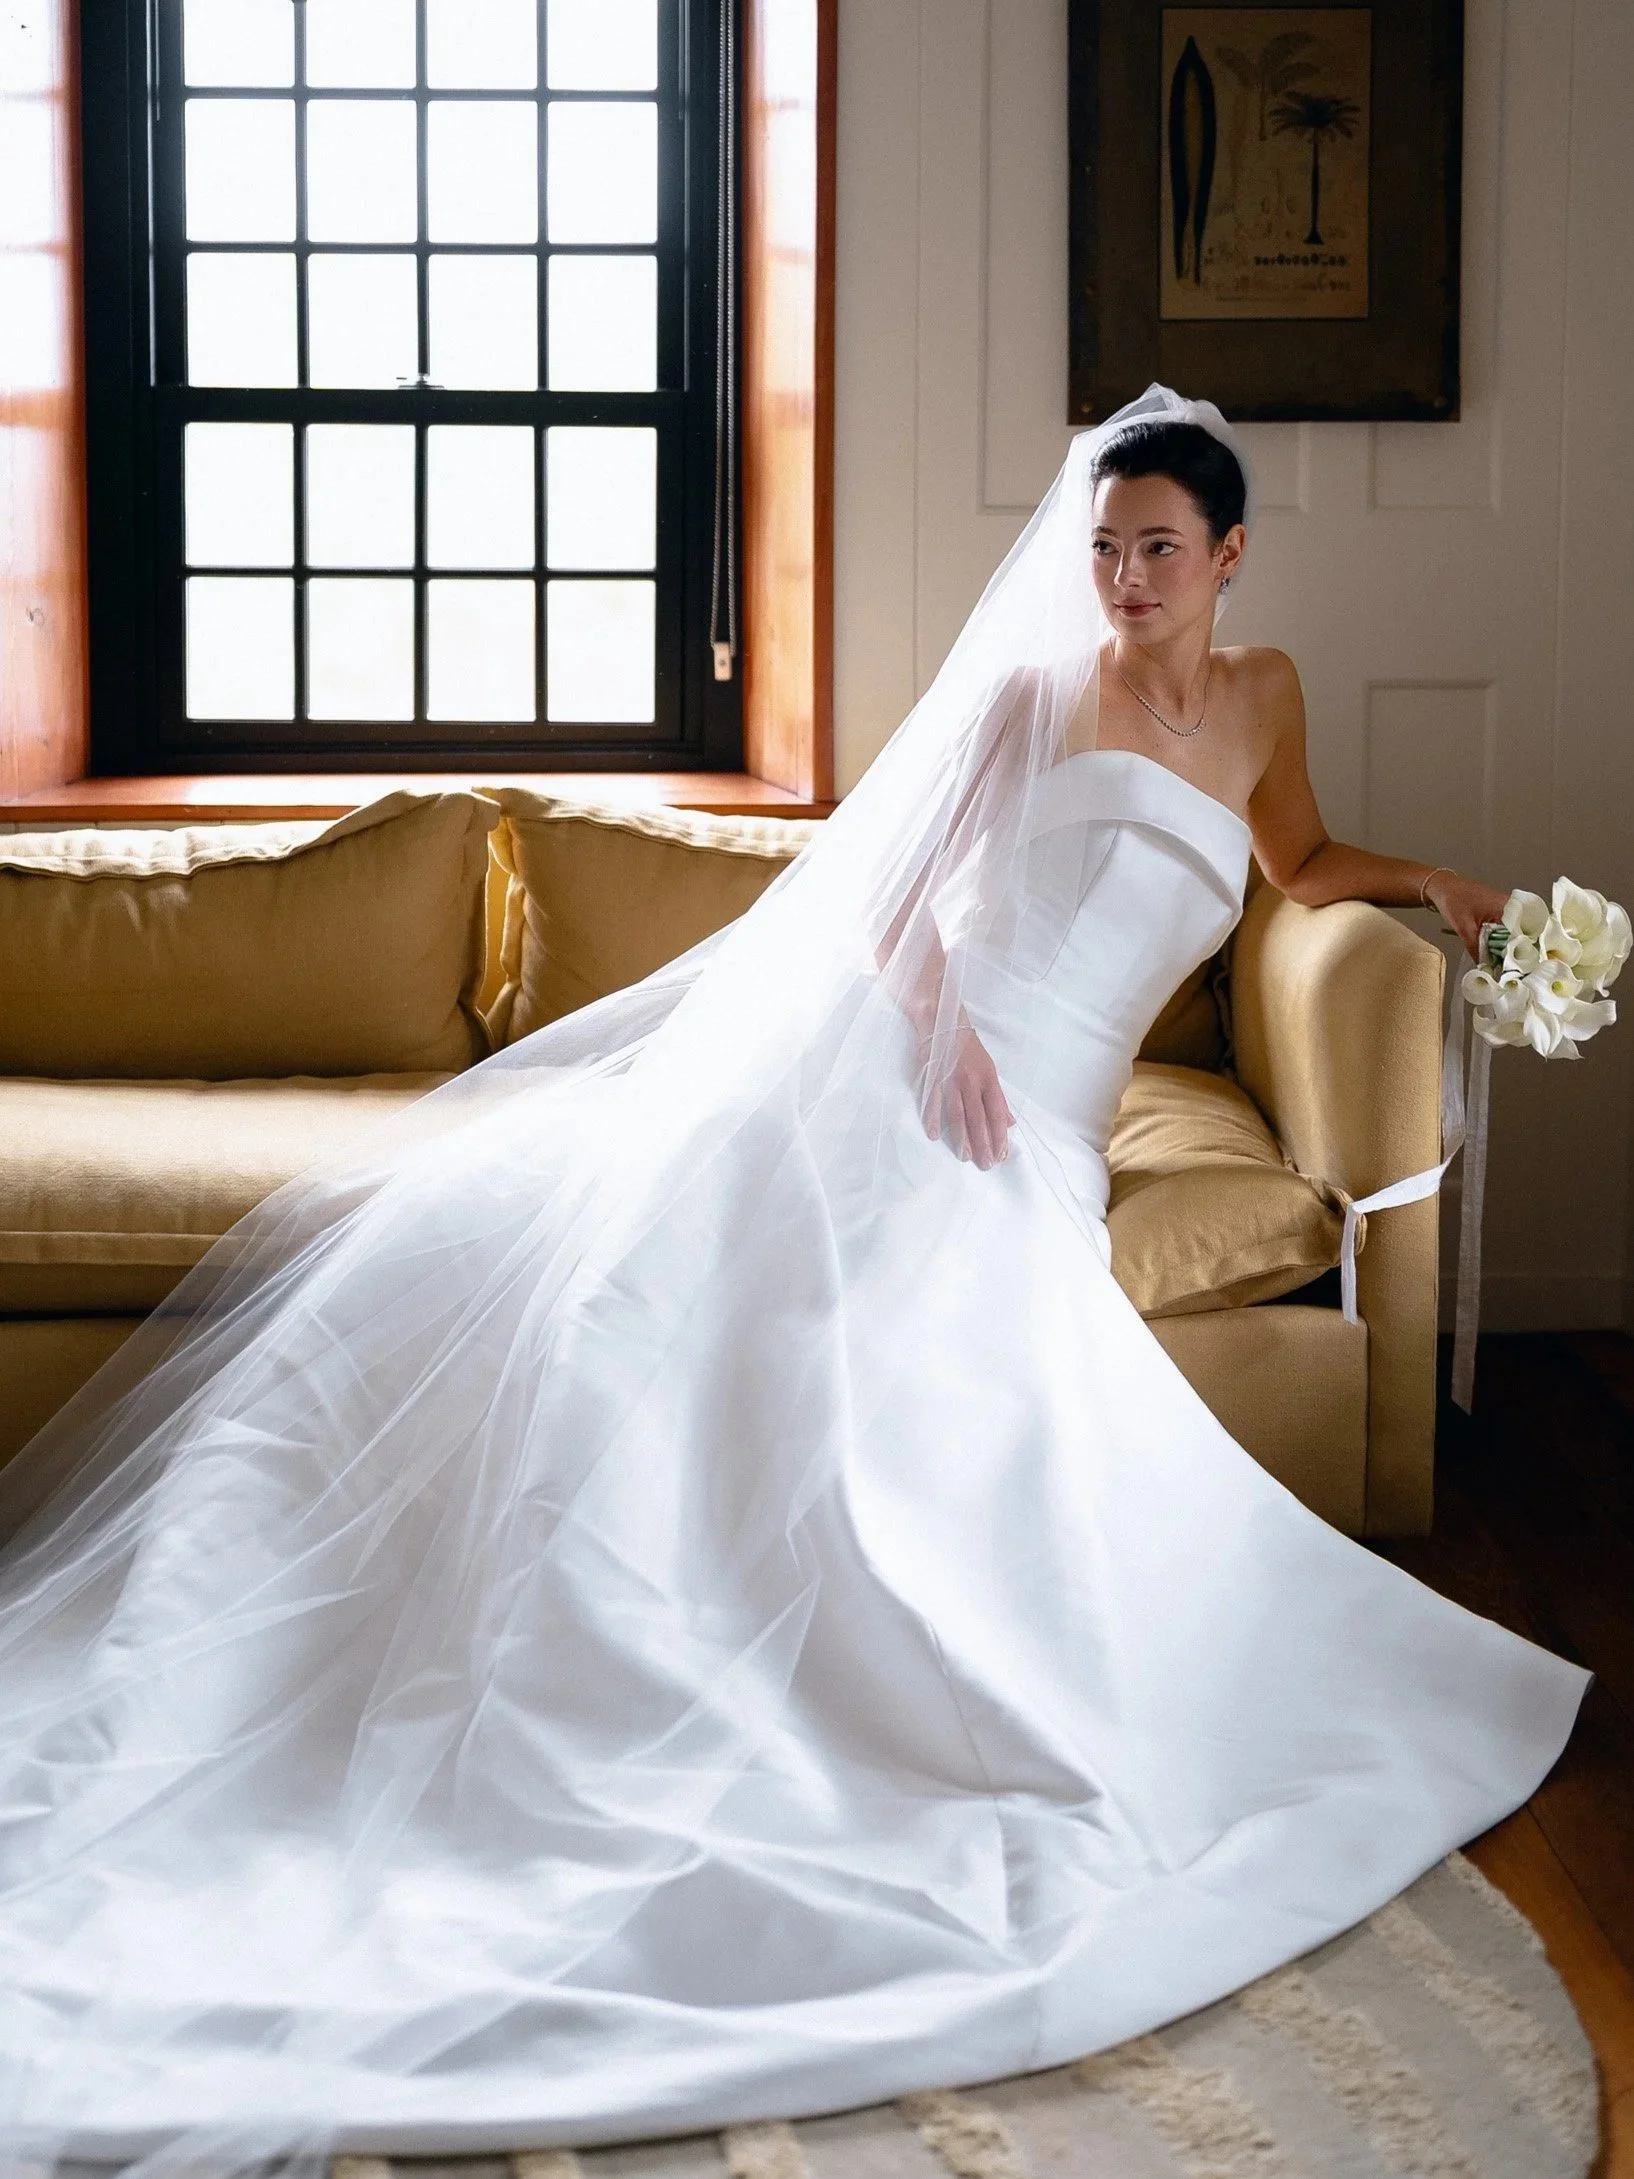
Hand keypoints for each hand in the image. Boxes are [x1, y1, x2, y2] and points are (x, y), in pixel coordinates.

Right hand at [919, 1012, 1014, 1168]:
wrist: (944, 1019)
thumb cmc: (968, 1048)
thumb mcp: (989, 1070)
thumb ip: (998, 1098)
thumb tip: (1009, 1123)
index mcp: (988, 1079)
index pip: (997, 1112)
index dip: (1000, 1135)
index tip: (1002, 1154)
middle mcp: (972, 1080)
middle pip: (979, 1118)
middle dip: (984, 1143)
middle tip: (986, 1165)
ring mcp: (951, 1079)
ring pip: (958, 1113)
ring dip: (963, 1137)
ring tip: (966, 1157)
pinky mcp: (932, 1075)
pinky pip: (934, 1101)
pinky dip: (933, 1118)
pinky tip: (935, 1135)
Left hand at [1426, 870, 1510, 962]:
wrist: (1443, 887)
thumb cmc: (1453, 901)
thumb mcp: (1464, 928)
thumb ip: (1476, 949)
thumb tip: (1485, 966)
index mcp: (1507, 907)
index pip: (1521, 933)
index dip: (1517, 949)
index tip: (1511, 963)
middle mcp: (1510, 905)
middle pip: (1518, 932)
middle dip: (1510, 948)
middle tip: (1503, 963)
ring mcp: (1505, 906)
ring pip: (1510, 930)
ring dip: (1504, 942)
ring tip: (1498, 957)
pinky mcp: (1498, 908)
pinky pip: (1504, 925)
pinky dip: (1498, 935)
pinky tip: (1493, 945)